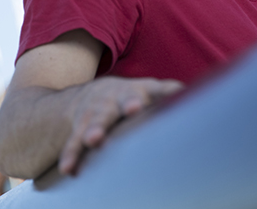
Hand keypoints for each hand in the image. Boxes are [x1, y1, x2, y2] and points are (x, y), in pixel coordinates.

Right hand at [58, 76, 183, 174]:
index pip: (152, 89)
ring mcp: (96, 111)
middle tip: (134, 108)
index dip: (161, 91)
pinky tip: (70, 167)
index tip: (171, 94)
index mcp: (137, 91)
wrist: (89, 94)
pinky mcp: (79, 126)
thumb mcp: (147, 90)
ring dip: (95, 129)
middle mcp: (116, 98)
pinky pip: (74, 141)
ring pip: (96, 119)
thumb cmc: (129, 97)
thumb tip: (186, 91)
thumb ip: (165, 92)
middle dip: (128, 104)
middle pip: (123, 101)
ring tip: (94, 140)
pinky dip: (72, 153)